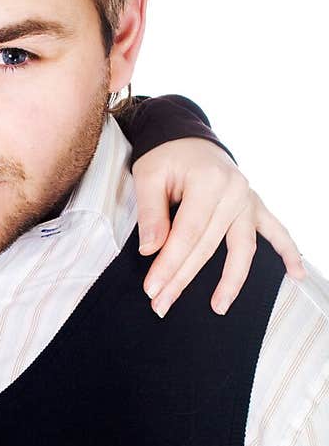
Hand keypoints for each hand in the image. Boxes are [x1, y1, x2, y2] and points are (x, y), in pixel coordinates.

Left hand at [132, 139, 304, 316]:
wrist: (187, 138)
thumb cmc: (166, 157)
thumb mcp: (148, 176)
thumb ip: (151, 213)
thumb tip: (152, 250)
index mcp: (208, 180)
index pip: (187, 233)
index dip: (169, 263)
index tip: (152, 288)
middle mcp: (234, 191)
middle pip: (209, 246)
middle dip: (183, 278)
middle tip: (162, 305)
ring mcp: (248, 200)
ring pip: (243, 247)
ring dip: (232, 280)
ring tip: (219, 307)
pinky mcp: (254, 206)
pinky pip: (276, 231)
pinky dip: (288, 252)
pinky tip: (297, 274)